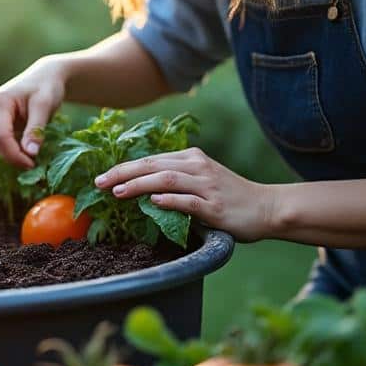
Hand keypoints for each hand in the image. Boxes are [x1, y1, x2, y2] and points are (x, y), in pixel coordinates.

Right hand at [0, 57, 66, 168]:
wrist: (44, 77)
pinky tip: (28, 146)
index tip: (32, 165)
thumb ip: (36, 129)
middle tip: (35, 164)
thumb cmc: (46, 87)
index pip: (1, 137)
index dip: (15, 155)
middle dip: (15, 156)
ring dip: (15, 153)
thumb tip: (30, 154)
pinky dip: (14, 147)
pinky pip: (1, 140)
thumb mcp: (44, 106)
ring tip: (34, 154)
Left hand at [93, 147, 276, 241]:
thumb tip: (139, 187)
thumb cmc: (229, 196)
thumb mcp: (201, 179)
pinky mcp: (215, 206)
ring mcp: (207, 186)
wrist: (267, 207)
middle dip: (122, 173)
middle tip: (98, 183)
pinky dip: (169, 200)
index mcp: (191, 158)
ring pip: (166, 180)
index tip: (101, 177)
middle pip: (152, 165)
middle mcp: (198, 167)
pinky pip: (188, 201)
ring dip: (139, 185)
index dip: (123, 168)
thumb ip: (175, 179)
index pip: (149, 160)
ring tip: (117, 192)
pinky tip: (152, 203)